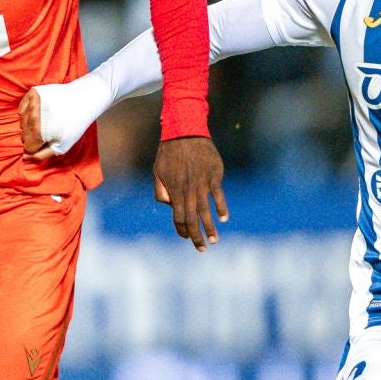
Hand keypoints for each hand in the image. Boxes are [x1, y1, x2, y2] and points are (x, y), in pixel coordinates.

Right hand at [19, 78, 113, 159]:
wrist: (84, 99)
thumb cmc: (74, 125)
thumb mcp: (63, 146)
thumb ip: (42, 155)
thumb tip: (25, 157)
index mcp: (39, 131)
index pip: (27, 147)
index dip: (38, 147)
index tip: (48, 141)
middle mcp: (33, 116)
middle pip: (24, 135)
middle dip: (34, 137)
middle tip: (48, 131)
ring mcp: (32, 103)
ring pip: (22, 123)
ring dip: (31, 125)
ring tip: (47, 121)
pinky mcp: (32, 93)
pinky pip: (22, 109)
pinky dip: (28, 113)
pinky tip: (41, 112)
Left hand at [153, 136, 227, 251]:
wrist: (185, 131)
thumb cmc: (169, 152)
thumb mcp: (157, 172)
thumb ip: (160, 192)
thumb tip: (169, 207)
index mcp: (174, 190)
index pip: (178, 217)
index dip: (182, 230)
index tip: (187, 238)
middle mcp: (188, 189)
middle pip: (192, 218)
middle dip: (196, 236)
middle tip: (202, 248)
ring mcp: (202, 183)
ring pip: (206, 209)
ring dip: (210, 227)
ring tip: (214, 240)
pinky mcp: (214, 175)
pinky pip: (218, 194)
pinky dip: (221, 207)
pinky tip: (223, 218)